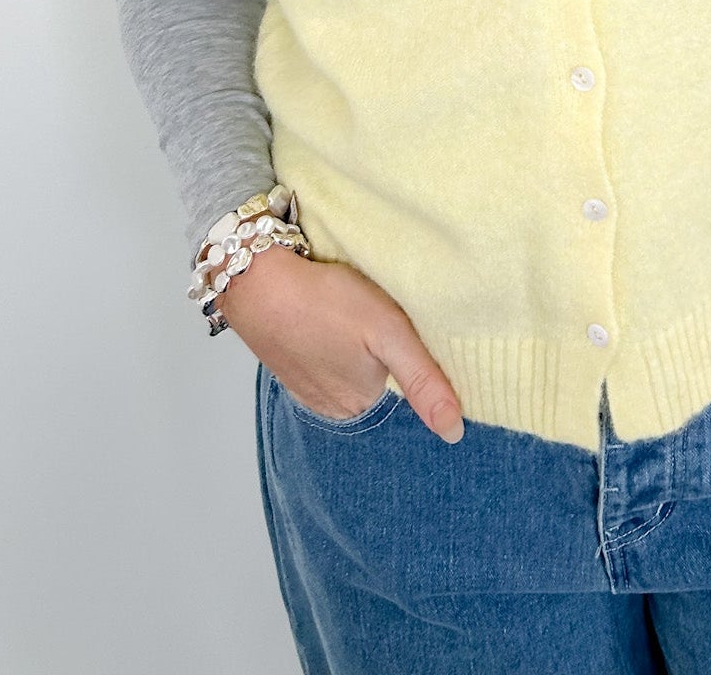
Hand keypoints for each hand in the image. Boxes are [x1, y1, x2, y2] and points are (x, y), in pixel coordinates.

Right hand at [216, 247, 466, 442]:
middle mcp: (334, 407)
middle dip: (378, 349)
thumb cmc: (324, 300)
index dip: (407, 351)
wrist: (256, 279)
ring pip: (347, 365)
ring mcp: (306, 387)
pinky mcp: (288, 364)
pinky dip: (327, 338)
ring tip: (347, 311)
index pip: (403, 383)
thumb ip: (423, 379)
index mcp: (361, 404)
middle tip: (372, 312)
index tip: (400, 323)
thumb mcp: (388, 332)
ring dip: (351, 342)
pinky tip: (325, 315)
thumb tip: (454, 432)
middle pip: (375, 376)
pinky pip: (322, 356)